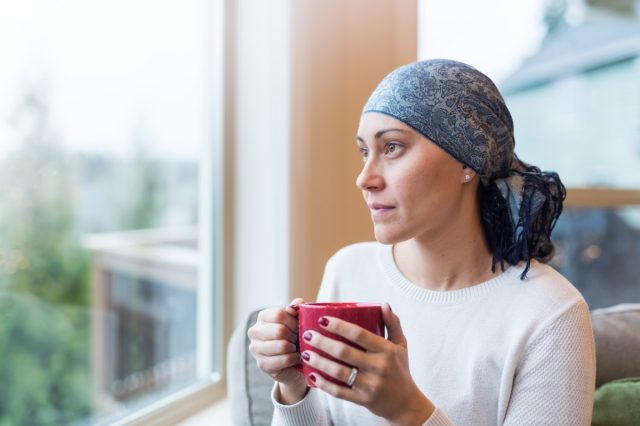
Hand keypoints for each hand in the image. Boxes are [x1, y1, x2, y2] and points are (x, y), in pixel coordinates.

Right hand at [247, 298, 307, 401]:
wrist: (294, 360)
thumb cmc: (295, 335)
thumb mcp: (298, 318)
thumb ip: (297, 307)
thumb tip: (293, 307)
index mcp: (263, 316)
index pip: (279, 314)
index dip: (294, 321)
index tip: (299, 326)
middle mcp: (255, 331)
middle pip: (280, 330)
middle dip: (295, 335)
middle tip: (298, 339)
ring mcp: (256, 348)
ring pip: (282, 346)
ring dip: (294, 348)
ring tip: (296, 348)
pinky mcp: (262, 364)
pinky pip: (283, 360)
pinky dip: (293, 359)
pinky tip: (295, 358)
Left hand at [300, 303, 434, 424]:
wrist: (406, 404)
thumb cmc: (400, 370)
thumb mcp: (401, 345)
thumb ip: (392, 324)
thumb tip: (384, 305)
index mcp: (387, 351)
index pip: (359, 335)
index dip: (339, 326)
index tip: (322, 319)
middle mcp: (379, 367)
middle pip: (344, 352)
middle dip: (322, 342)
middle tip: (307, 334)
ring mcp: (370, 385)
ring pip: (338, 372)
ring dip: (318, 362)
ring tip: (305, 352)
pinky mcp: (363, 400)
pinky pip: (339, 392)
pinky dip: (323, 384)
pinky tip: (312, 375)